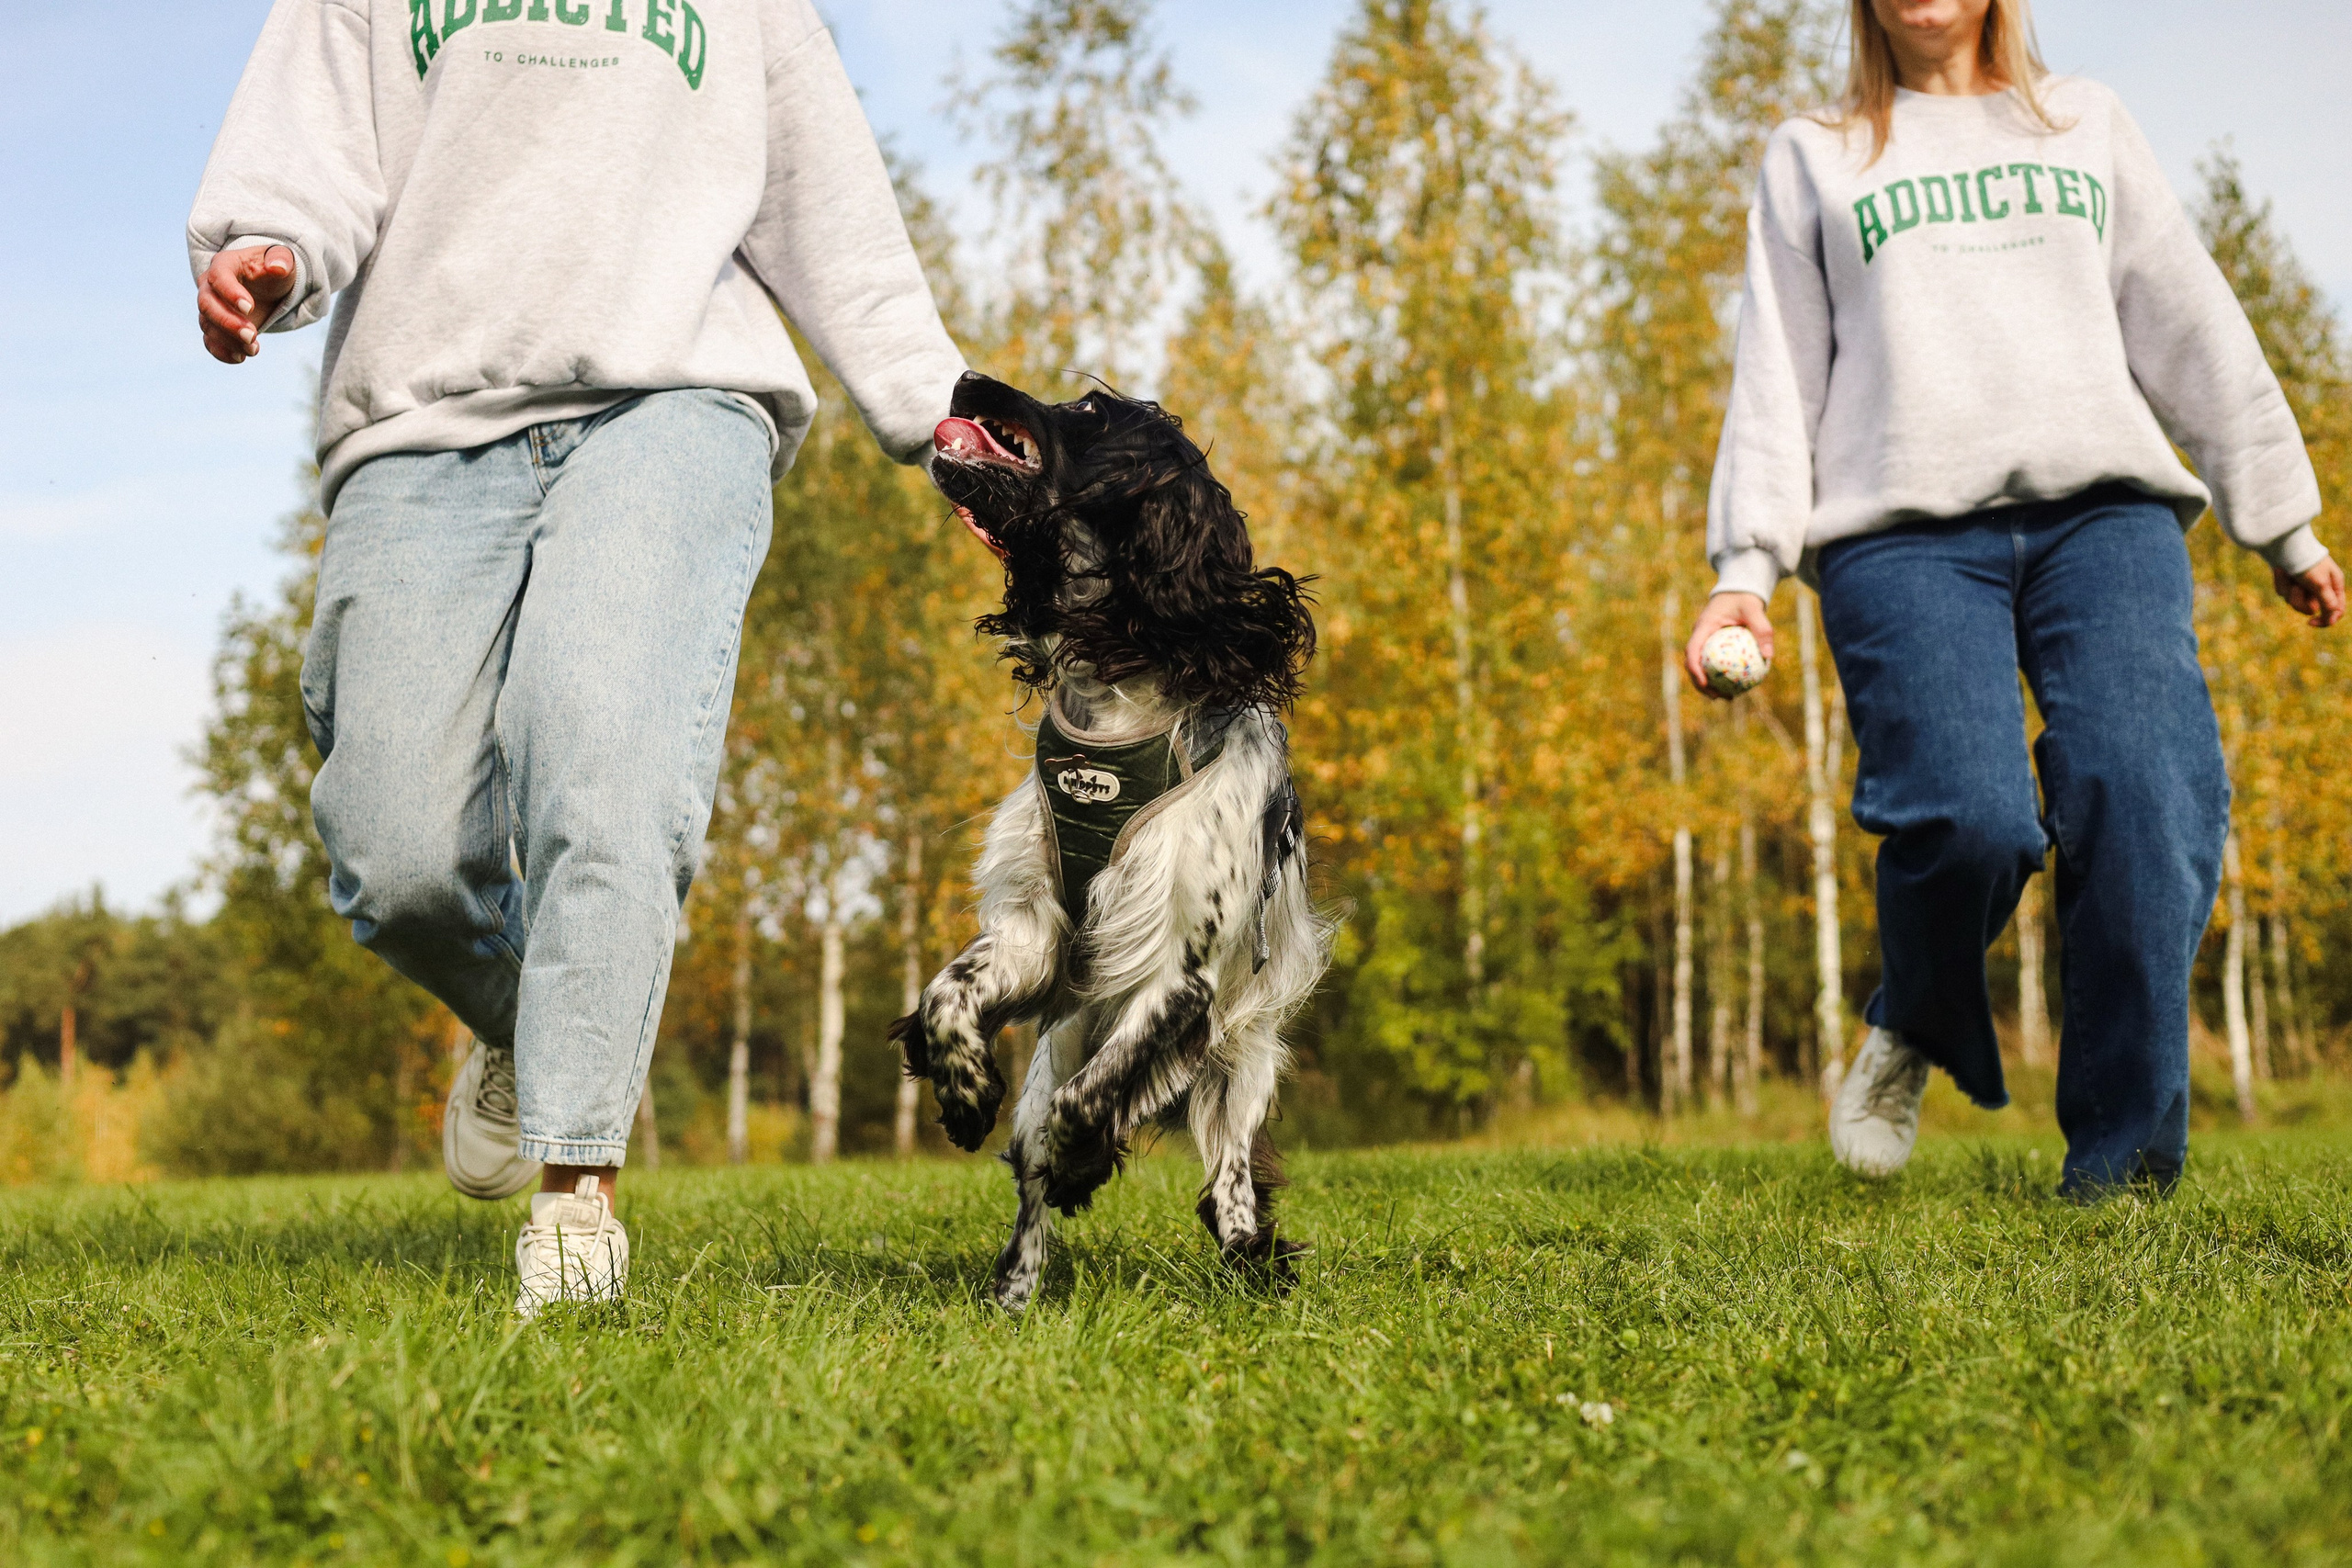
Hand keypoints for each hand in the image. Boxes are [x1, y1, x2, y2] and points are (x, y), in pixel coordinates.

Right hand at [197, 244, 297, 363]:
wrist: (268, 284)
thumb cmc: (273, 267)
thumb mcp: (282, 258)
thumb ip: (281, 259)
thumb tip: (278, 267)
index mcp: (225, 264)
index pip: (219, 277)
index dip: (230, 292)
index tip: (250, 307)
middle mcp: (210, 285)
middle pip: (207, 305)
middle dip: (228, 323)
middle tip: (252, 336)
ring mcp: (211, 307)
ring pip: (208, 325)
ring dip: (228, 341)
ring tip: (254, 349)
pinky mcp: (216, 325)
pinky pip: (209, 341)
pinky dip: (221, 352)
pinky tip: (240, 358)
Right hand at [1683, 591, 1773, 698]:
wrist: (1738, 589)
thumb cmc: (1745, 598)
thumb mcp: (1755, 610)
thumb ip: (1762, 629)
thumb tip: (1768, 656)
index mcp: (1703, 627)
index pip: (1692, 650)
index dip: (1694, 669)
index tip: (1705, 683)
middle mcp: (1700, 635)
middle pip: (1692, 663)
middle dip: (1700, 683)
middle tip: (1716, 696)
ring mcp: (1704, 640)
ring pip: (1700, 666)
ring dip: (1708, 683)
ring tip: (1725, 697)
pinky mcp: (1711, 644)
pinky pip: (1712, 662)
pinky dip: (1719, 675)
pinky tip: (1735, 686)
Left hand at [2273, 557, 2344, 628]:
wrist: (2285, 544)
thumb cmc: (2307, 562)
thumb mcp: (2320, 583)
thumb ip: (2327, 601)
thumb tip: (2333, 618)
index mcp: (2334, 585)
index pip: (2336, 611)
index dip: (2325, 620)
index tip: (2310, 622)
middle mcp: (2321, 586)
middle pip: (2310, 609)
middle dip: (2299, 600)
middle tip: (2297, 586)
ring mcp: (2304, 584)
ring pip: (2293, 601)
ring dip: (2288, 590)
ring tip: (2287, 574)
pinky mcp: (2290, 581)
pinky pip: (2283, 592)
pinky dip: (2281, 583)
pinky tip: (2280, 570)